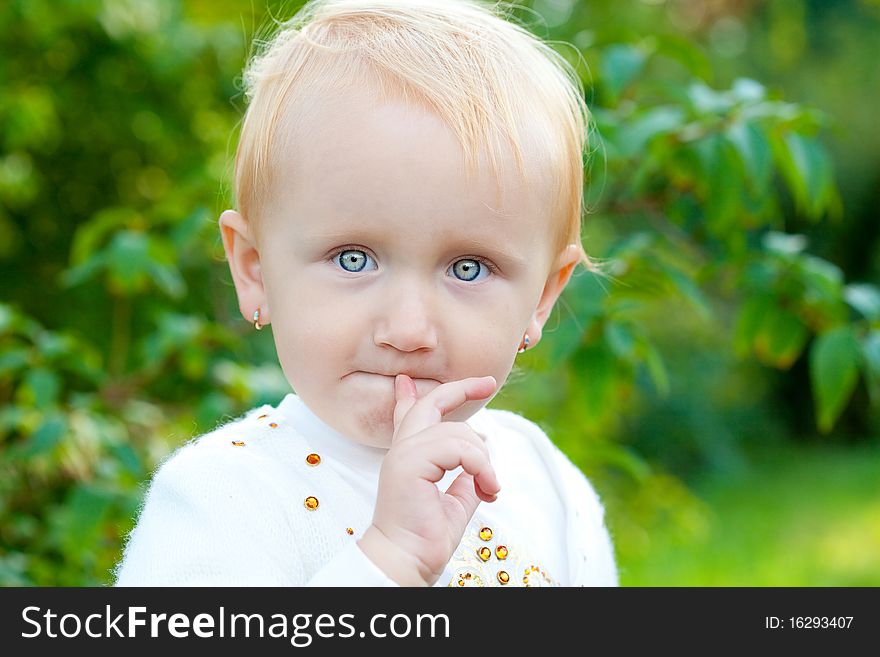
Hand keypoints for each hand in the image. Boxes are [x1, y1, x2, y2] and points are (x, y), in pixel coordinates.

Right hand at [357, 373, 499, 585]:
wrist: (408, 560)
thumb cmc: (426, 538)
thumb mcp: (454, 501)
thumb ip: (464, 478)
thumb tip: (478, 465)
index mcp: (410, 457)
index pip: (410, 415)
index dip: (412, 395)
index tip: (407, 380)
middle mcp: (403, 450)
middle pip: (430, 404)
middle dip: (462, 389)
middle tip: (489, 382)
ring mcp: (404, 454)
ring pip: (456, 432)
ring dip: (483, 459)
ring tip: (490, 487)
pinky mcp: (410, 463)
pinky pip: (458, 448)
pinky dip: (481, 466)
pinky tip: (487, 488)